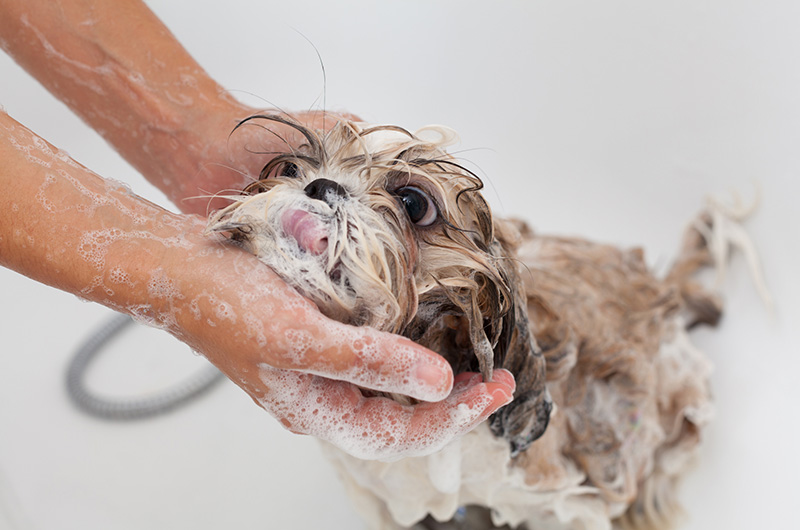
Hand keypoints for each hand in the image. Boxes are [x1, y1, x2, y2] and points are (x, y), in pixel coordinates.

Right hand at [163, 225, 515, 459]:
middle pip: (402, 421)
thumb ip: (370, 361)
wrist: (180, 271)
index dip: (457, 417)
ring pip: (390, 397)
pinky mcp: (315, 346)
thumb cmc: (231, 302)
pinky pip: (373, 368)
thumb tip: (440, 384)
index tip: (498, 390)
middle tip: (500, 379)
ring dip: (435, 385)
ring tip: (475, 368)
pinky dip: (407, 360)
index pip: (403, 435)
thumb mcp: (302, 335)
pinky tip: (425, 341)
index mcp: (319, 410)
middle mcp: (322, 401)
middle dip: (455, 405)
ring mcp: (318, 376)